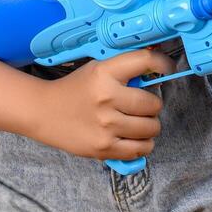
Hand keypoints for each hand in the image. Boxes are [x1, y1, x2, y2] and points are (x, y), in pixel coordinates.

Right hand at [27, 48, 174, 161]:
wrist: (43, 112)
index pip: (145, 62)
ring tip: (138, 122)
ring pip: (151, 128)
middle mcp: (107, 98)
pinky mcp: (104, 147)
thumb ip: (124, 69)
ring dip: (149, 126)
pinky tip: (134, 137)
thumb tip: (155, 63)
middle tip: (141, 106)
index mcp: (105, 73)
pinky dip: (143, 144)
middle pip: (153, 103)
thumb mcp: (96, 69)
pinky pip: (141, 149)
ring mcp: (106, 125)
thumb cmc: (73, 90)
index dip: (163, 64)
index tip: (168, 68)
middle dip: (151, 105)